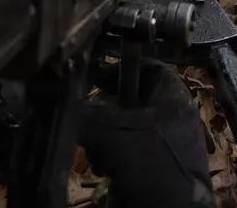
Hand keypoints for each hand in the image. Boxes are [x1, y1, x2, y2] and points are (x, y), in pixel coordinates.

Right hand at [80, 62, 215, 207]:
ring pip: (124, 127)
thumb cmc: (153, 169)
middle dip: (105, 108)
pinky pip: (126, 153)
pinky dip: (110, 157)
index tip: (96, 74)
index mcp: (173, 101)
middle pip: (131, 99)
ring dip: (104, 137)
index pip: (150, 68)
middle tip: (86, 115)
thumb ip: (88, 116)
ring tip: (95, 149)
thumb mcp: (115, 136)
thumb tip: (62, 103)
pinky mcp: (152, 169)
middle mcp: (170, 119)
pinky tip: (102, 167)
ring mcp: (162, 146)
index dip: (123, 67)